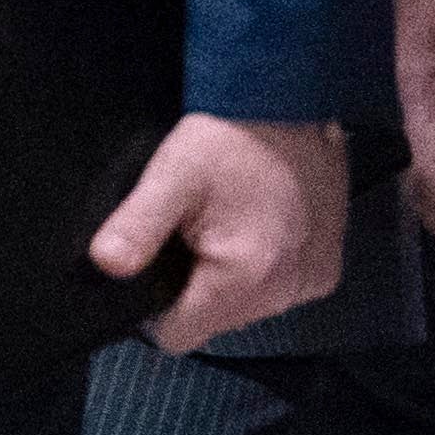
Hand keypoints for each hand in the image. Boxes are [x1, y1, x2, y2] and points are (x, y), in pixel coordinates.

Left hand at [89, 113, 345, 349]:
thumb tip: (106, 265)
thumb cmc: (233, 135)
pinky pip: (281, 289)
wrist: (296, 99)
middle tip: (198, 230)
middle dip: (199, 287)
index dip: (158, 307)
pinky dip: (268, 267)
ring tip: (233, 222)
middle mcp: (284, 292)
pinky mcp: (328, 269)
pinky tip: (264, 225)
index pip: (179, 335)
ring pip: (249, 307)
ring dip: (235, 277)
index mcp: (243, 279)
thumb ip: (137, 225)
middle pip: (215, 320)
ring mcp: (311, 282)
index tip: (162, 261)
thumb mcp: (174, 173)